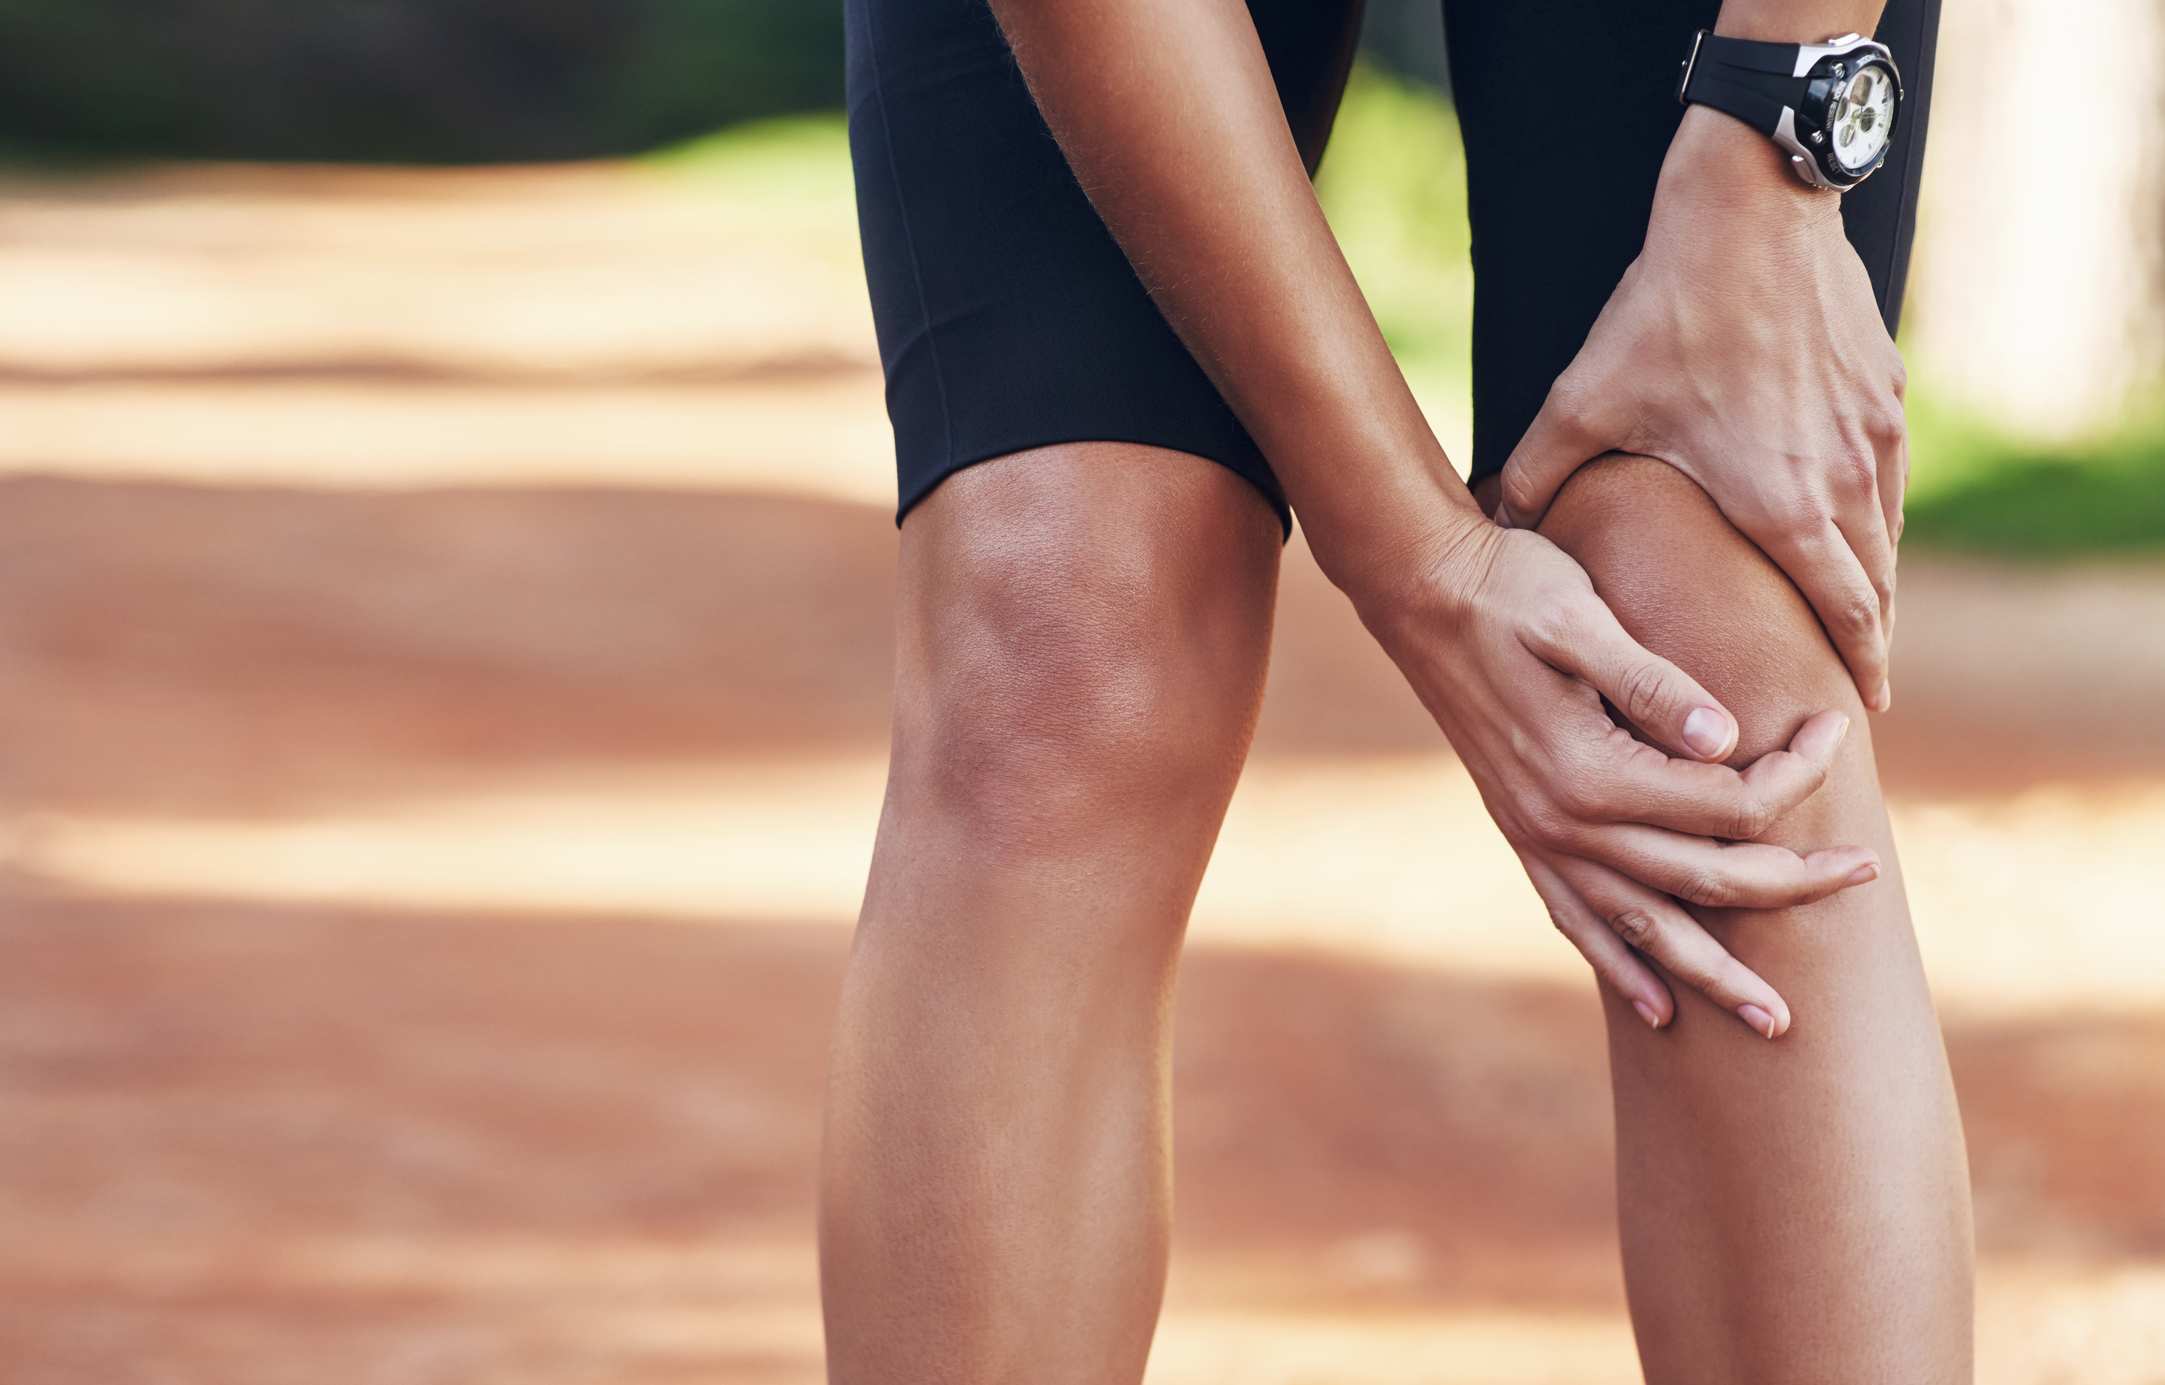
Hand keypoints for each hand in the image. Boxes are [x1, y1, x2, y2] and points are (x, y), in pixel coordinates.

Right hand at [1359, 514, 1874, 1035]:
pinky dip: (1622, 966)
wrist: (1418, 591)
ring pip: (1646, 928)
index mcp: (1591, 772)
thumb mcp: (1581, 616)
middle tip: (1866, 876)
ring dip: (1713, 977)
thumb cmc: (1510, 588)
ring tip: (1775, 1023)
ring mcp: (1540, 838)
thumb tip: (1727, 740)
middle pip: (1705, 878)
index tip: (1835, 730)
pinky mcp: (1524, 835)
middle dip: (1792, 885)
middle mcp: (1565, 823)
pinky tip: (1656, 1008)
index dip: (1796, 774)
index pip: (1727, 802)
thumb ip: (1652, 682)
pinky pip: (1578, 921)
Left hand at [1496, 106, 1907, 711]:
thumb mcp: (1582, 404)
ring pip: (1888, 530)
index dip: (1856, 663)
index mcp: (1780, 503)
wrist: (1750, 212)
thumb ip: (1534, 474)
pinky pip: (1890, 473)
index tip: (1864, 708)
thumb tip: (1487, 522)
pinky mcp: (1886, 388)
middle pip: (1876, 584)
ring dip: (1878, 578)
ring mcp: (1875, 432)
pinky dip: (1879, 513)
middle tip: (1861, 684)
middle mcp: (1844, 478)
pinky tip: (1857, 521)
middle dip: (1870, 638)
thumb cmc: (1666, 314)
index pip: (1839, 610)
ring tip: (1863, 616)